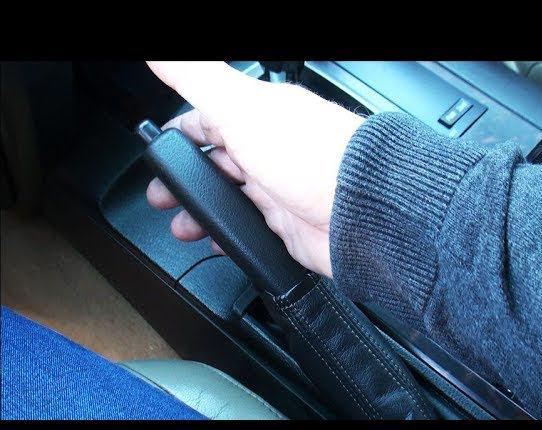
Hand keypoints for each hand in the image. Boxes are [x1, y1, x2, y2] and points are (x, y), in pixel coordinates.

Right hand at [145, 62, 364, 277]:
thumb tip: (160, 55)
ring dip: (202, 213)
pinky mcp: (288, 226)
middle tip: (162, 194)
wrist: (360, 210)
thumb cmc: (314, 155)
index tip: (160, 144)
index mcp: (259, 118)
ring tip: (183, 226)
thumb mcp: (242, 106)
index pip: (211, 119)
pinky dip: (231, 238)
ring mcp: (279, 190)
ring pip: (230, 200)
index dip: (182, 132)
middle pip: (217, 164)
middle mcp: (269, 152)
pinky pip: (252, 231)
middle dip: (185, 180)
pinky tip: (219, 241)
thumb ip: (198, 77)